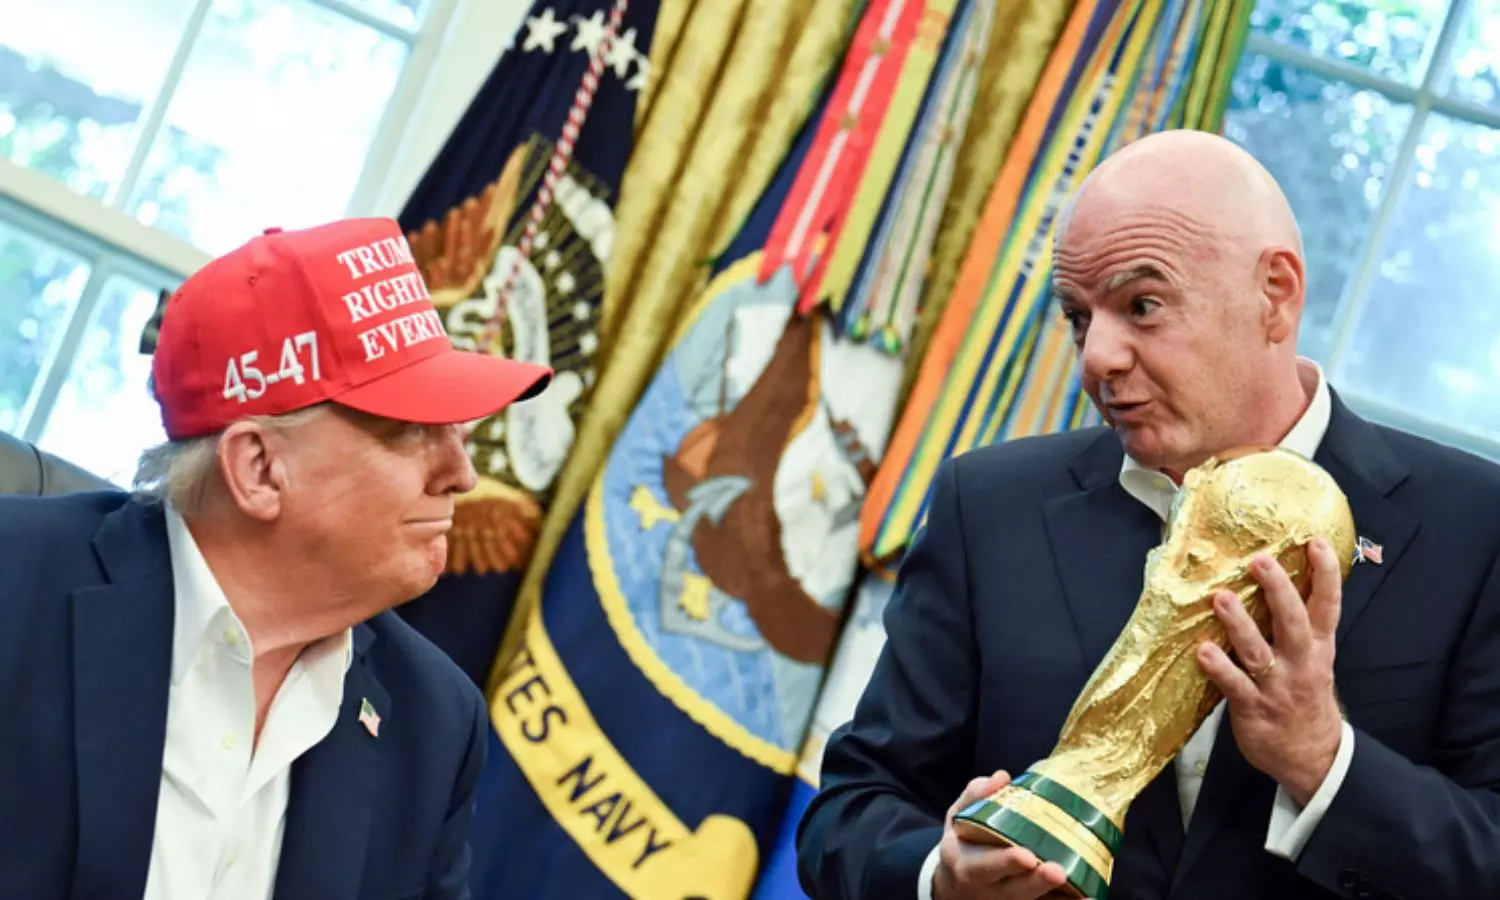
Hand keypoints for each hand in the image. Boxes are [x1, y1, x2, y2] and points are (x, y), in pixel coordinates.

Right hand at [932, 770, 1076, 899]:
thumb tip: (1002, 778)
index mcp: (967, 867)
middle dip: (1037, 882)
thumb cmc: (963, 844)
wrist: (956, 886)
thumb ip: (976, 795)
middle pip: (1014, 890)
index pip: (985, 866)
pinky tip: (1088, 898)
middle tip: (1057, 871)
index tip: (1026, 856)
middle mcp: (988, 892)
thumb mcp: (959, 817)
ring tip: (1084, 895)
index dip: (1005, 863)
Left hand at [1197, 537, 1344, 804]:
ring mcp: (1277, 686)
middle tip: (1260, 561)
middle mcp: (1301, 662)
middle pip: (1293, 621)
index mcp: (1319, 647)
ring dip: (1240, 624)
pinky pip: (1234, 685)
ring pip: (1259, 651)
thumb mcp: (1315, 659)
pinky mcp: (1253, 708)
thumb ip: (1299, 625)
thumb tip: (1276, 578)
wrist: (1314, 758)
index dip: (1325, 573)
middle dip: (1278, 590)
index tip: (1314, 542)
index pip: (1327, 605)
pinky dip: (1219, 668)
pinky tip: (1203, 651)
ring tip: (1222, 599)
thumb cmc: (1306, 697)